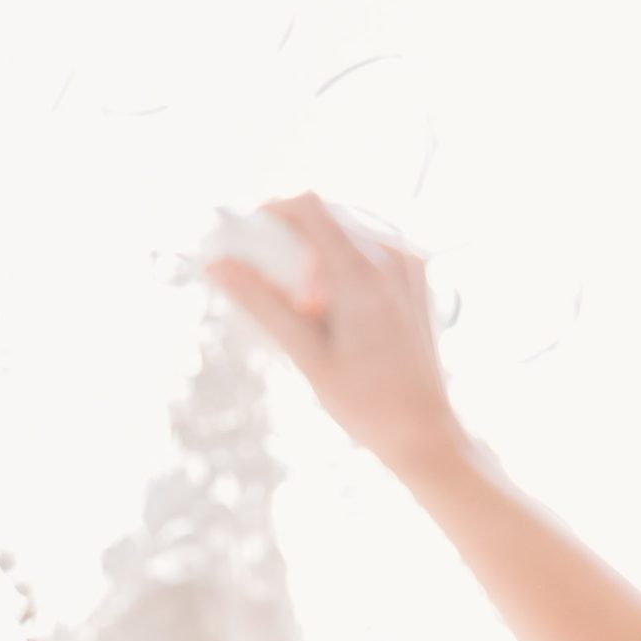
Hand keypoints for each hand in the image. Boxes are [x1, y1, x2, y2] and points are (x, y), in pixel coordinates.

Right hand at [208, 193, 461, 475]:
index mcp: (362, 273)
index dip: (273, 211)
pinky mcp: (417, 279)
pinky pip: (371, 253)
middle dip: (296, 247)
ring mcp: (410, 266)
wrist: (423, 433)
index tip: (251, 238)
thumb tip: (217, 265)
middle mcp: (392, 257)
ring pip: (348, 235)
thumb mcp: (306, 354)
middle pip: (327, 220)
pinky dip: (345, 269)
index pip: (309, 207)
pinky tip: (341, 317)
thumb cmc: (365, 404)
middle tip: (289, 300)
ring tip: (317, 316)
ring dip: (320, 261)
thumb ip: (262, 303)